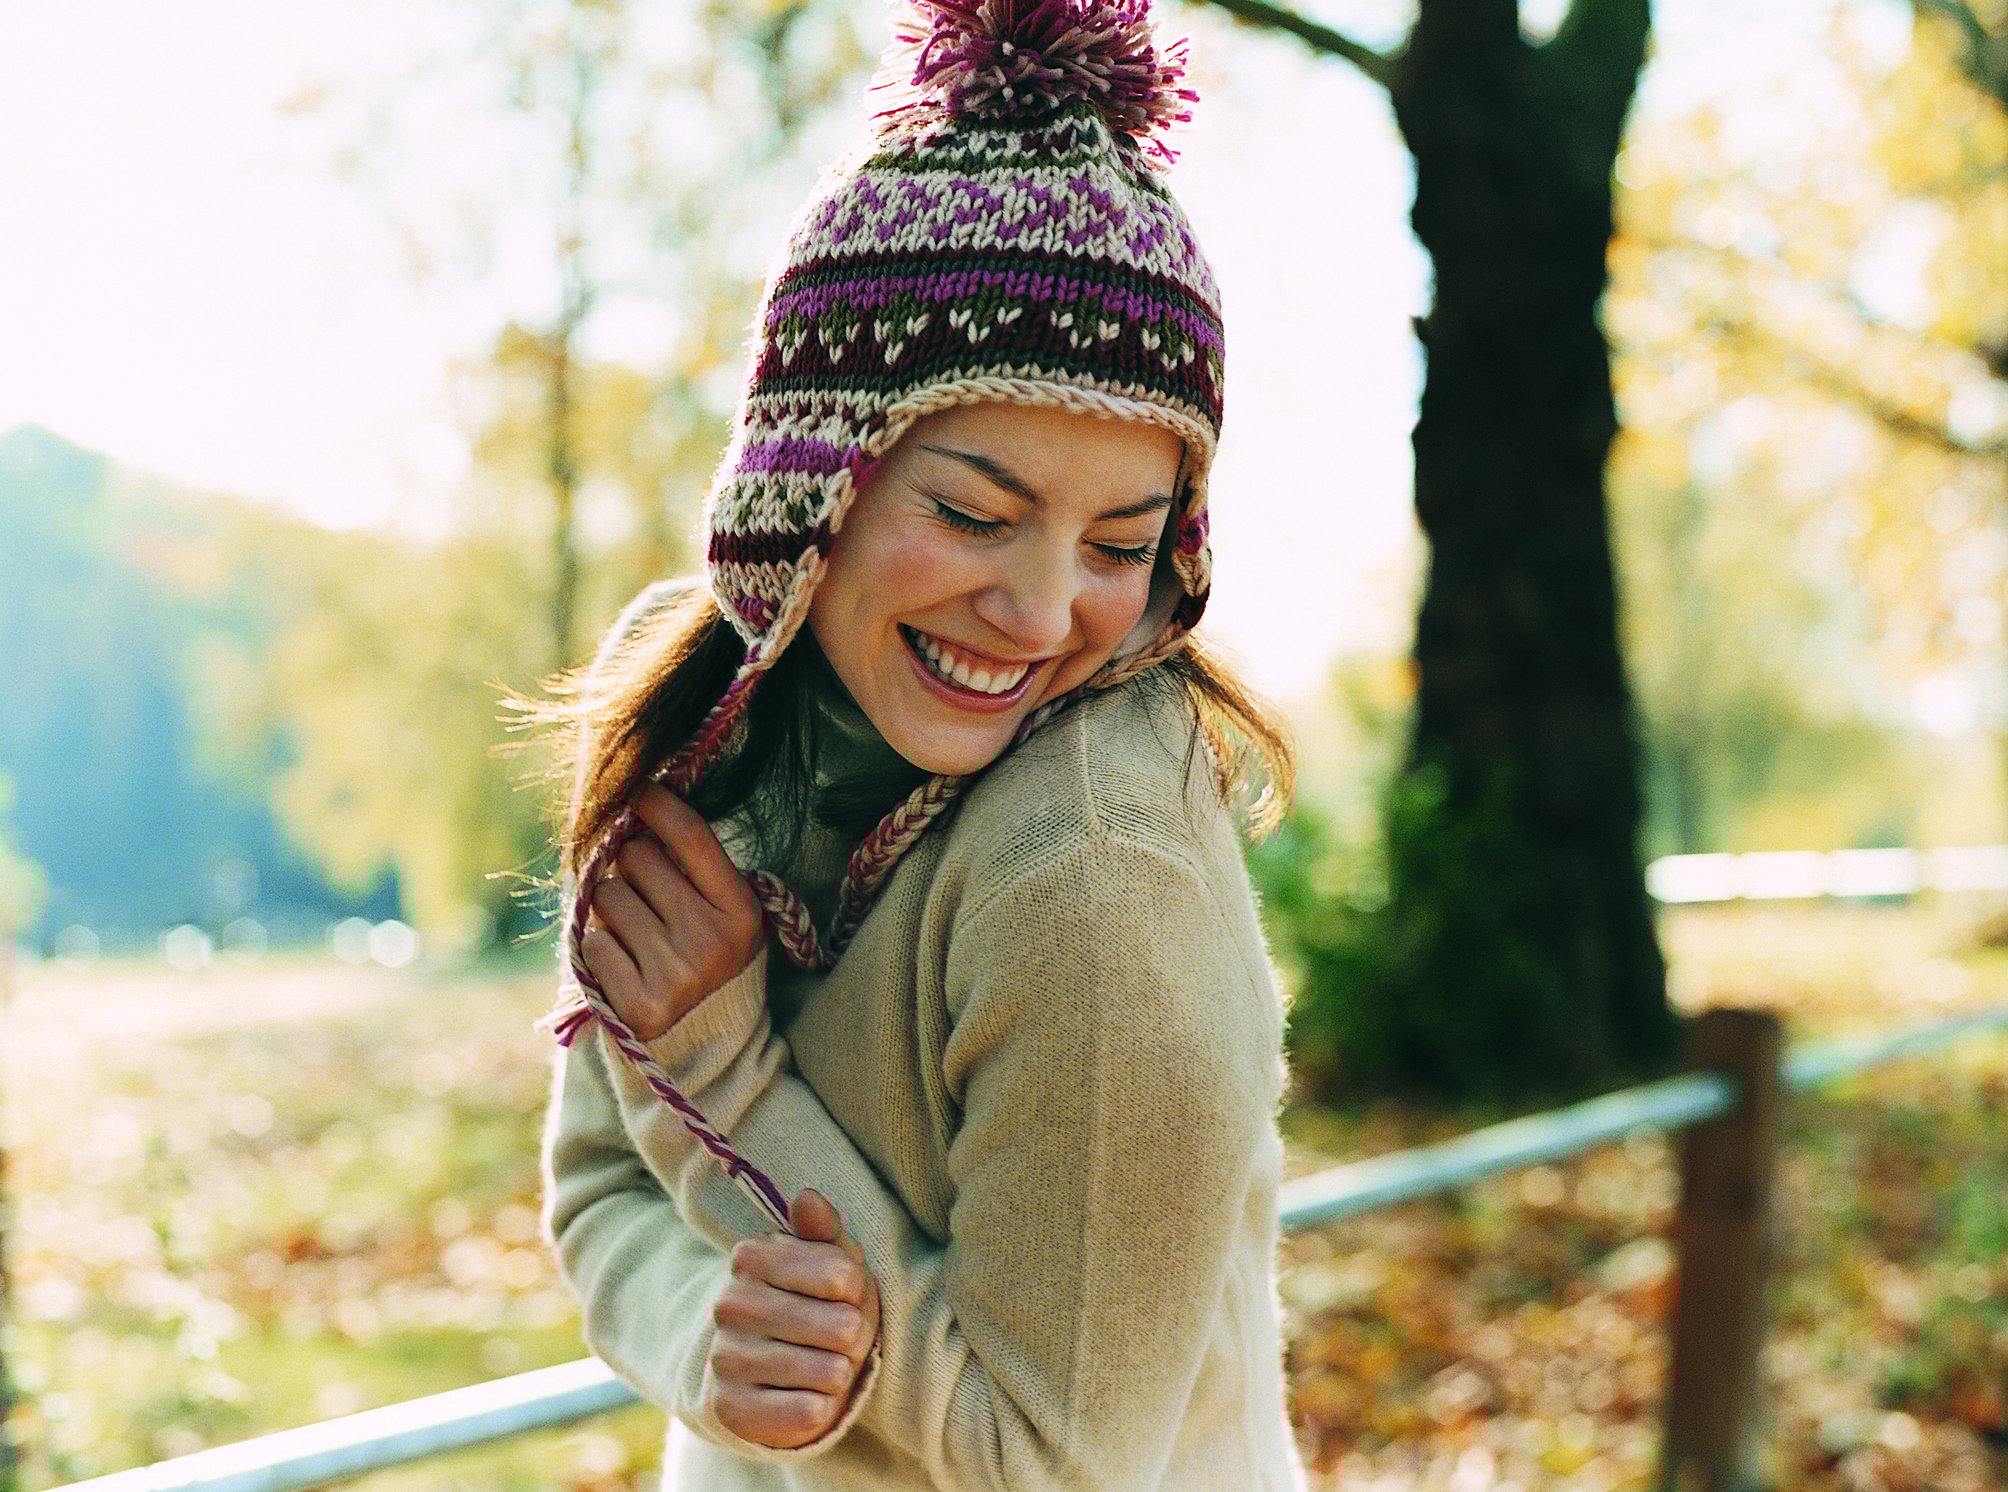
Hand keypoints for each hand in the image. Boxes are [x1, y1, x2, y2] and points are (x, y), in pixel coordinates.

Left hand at [580, 785, 763, 1040]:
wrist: (707, 1049)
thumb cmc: (705, 960)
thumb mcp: (722, 914)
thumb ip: (690, 867)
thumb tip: (637, 802)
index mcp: (740, 911)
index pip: (691, 836)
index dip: (657, 803)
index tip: (637, 790)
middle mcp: (712, 941)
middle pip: (637, 857)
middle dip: (630, 866)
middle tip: (644, 894)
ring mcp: (676, 975)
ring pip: (607, 897)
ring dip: (611, 909)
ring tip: (637, 935)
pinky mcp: (638, 1006)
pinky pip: (592, 944)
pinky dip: (600, 949)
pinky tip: (625, 966)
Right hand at [707, 1189, 882, 1449]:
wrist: (777, 1377)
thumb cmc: (820, 1307)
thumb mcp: (831, 1263)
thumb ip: (824, 1230)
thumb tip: (807, 1197)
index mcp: (751, 1257)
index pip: (843, 1275)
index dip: (856, 1291)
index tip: (840, 1295)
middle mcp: (729, 1304)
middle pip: (842, 1325)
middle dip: (853, 1337)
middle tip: (836, 1339)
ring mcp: (725, 1357)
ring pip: (830, 1372)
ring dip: (839, 1374)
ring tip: (822, 1366)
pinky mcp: (730, 1409)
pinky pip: (809, 1413)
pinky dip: (821, 1409)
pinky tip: (804, 1397)